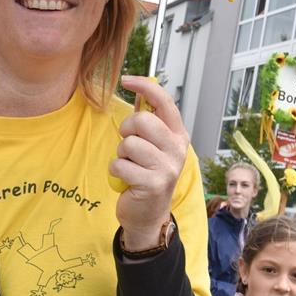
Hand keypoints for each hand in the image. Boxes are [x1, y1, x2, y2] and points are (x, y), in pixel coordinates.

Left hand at [109, 75, 188, 250]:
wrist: (149, 214)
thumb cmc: (147, 174)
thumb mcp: (153, 146)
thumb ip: (149, 121)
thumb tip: (140, 92)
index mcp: (178, 135)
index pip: (165, 101)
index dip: (145, 86)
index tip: (127, 80)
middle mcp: (177, 149)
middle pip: (141, 120)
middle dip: (126, 131)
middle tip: (129, 146)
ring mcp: (168, 167)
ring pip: (128, 144)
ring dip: (121, 155)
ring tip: (130, 166)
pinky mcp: (153, 184)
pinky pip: (120, 165)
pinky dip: (116, 171)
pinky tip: (127, 180)